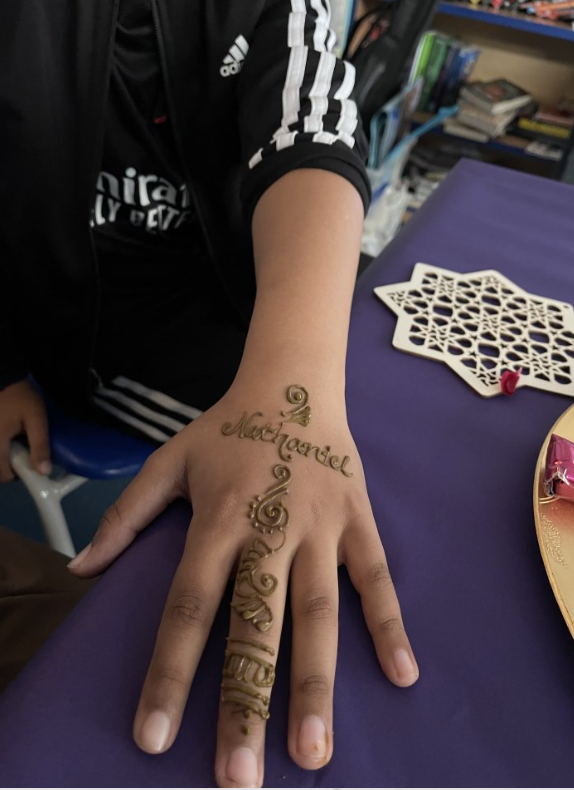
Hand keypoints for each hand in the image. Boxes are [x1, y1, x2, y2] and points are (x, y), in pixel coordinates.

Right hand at [0, 380, 50, 481]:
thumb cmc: (21, 397)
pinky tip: (9, 438)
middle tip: (24, 455)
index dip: (17, 475)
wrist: (4, 377)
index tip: (29, 465)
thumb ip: (40, 445)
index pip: (2, 475)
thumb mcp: (36, 419)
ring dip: (4, 458)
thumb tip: (44, 472)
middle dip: (9, 467)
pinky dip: (1, 448)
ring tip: (17, 445)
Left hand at [68, 384, 417, 787]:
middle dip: (247, 698)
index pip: (189, 605)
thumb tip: (78, 569)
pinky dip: (389, 624)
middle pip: (256, 621)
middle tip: (241, 775)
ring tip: (314, 752)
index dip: (169, 672)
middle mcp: (270, 528)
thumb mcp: (168, 462)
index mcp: (219, 518)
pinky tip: (403, 676)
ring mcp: (320, 526)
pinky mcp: (357, 520)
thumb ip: (125, 516)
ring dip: (316, 681)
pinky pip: (374, 577)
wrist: (292, 383)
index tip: (153, 737)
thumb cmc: (227, 429)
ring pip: (318, 611)